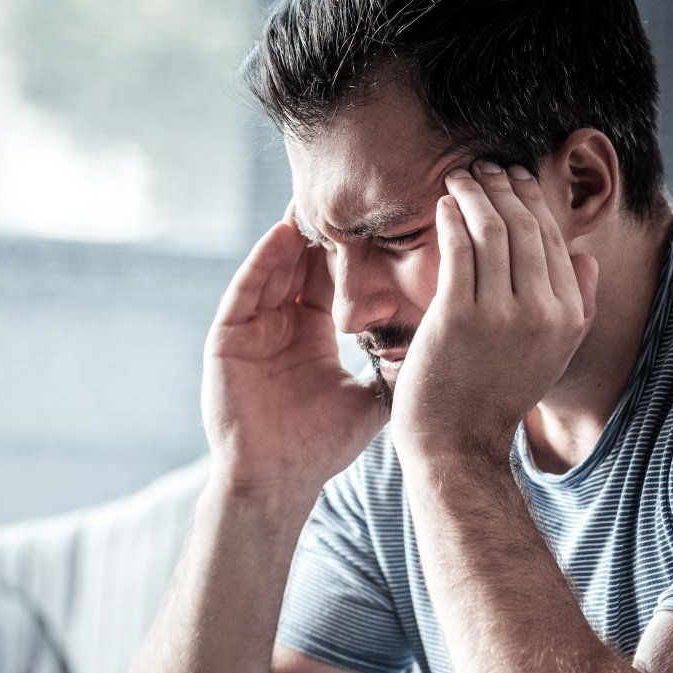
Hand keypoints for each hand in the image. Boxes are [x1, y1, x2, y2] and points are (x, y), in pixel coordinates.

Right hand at [200, 197, 385, 505]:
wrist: (277, 481)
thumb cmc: (321, 448)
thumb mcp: (370, 400)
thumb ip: (397, 368)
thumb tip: (445, 344)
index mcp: (315, 335)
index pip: (336, 280)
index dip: (357, 251)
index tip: (385, 220)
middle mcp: (283, 324)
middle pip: (304, 264)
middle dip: (326, 229)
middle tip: (351, 191)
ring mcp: (253, 327)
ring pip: (275, 268)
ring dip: (295, 234)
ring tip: (318, 197)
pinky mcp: (227, 336)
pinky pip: (246, 288)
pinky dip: (263, 260)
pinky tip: (283, 234)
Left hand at [388, 161, 599, 461]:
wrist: (457, 443)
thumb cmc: (495, 396)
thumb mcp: (552, 354)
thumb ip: (575, 304)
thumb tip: (584, 255)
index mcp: (569, 318)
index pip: (554, 241)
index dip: (533, 201)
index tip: (514, 179)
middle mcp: (543, 314)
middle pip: (526, 229)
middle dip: (504, 188)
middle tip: (483, 167)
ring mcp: (501, 315)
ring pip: (493, 232)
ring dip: (476, 194)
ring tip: (459, 178)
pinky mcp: (459, 317)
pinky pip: (459, 250)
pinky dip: (452, 220)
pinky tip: (444, 205)